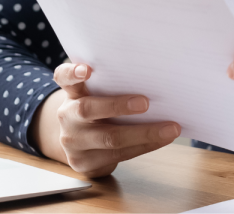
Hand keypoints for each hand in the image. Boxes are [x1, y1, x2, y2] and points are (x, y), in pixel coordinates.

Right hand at [32, 62, 180, 176]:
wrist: (81, 146)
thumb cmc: (98, 112)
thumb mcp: (97, 96)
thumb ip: (111, 87)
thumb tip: (153, 80)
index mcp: (72, 93)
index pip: (63, 77)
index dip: (73, 72)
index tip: (87, 69)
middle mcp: (68, 116)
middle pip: (88, 109)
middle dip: (118, 106)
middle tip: (145, 103)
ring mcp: (73, 141)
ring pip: (109, 138)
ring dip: (144, 133)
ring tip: (169, 128)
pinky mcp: (83, 162)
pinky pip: (119, 155)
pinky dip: (144, 147)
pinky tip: (161, 140)